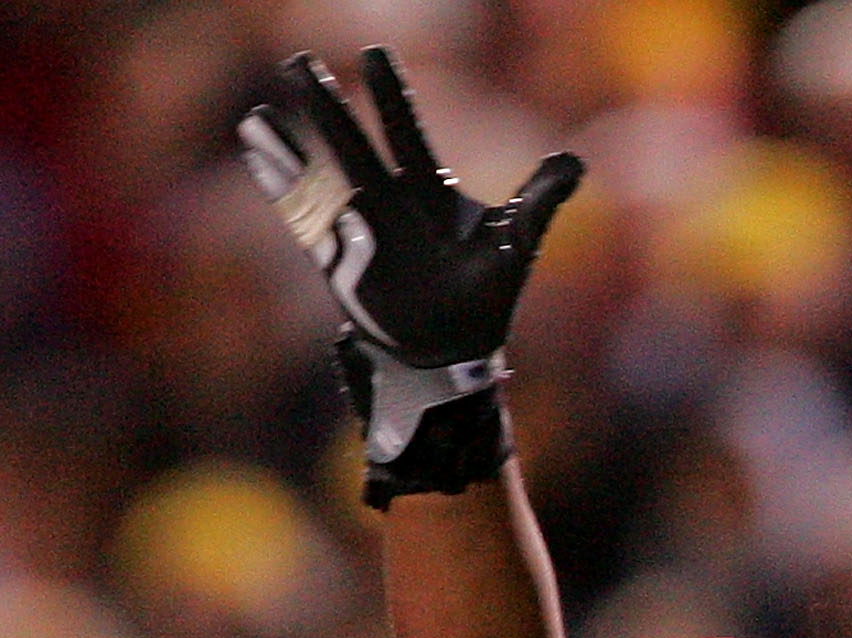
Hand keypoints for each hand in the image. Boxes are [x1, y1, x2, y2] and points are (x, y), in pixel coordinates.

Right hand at [239, 48, 579, 370]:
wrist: (454, 351)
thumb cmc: (485, 296)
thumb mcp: (516, 245)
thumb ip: (538, 200)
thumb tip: (575, 159)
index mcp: (429, 191)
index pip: (407, 133)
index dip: (392, 96)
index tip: (374, 52)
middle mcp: (389, 201)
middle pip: (354, 145)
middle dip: (328, 108)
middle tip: (297, 62)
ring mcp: (359, 228)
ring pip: (320, 177)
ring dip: (290, 148)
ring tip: (256, 118)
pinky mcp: (337, 259)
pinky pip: (304, 220)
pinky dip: (281, 191)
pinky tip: (257, 159)